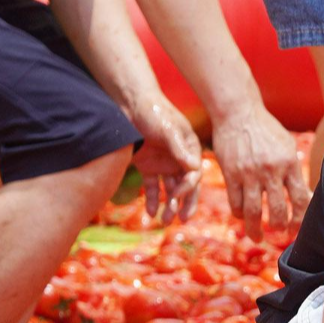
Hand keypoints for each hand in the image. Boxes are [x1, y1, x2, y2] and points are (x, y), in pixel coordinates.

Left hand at [128, 92, 204, 226]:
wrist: (129, 102)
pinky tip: (150, 212)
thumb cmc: (153, 112)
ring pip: (169, 189)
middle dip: (183, 203)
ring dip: (168, 204)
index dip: (187, 188)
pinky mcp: (147, 164)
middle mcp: (179, 158)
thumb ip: (179, 148)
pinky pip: (152, 186)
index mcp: (190, 149)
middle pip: (185, 186)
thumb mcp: (168, 129)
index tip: (177, 197)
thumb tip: (194, 168)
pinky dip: (152, 199)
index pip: (193, 174)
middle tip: (181, 219)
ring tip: (164, 221)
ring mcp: (163, 162)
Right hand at [212, 104, 307, 232]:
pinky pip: (235, 202)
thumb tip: (306, 198)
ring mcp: (249, 173)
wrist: (238, 112)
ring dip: (255, 229)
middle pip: (278, 210)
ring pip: (253, 211)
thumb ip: (294, 172)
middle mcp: (271, 170)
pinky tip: (242, 217)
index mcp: (290, 163)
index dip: (300, 219)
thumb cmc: (266, 130)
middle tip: (280, 232)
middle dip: (280, 226)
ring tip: (258, 237)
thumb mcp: (287, 146)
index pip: (300, 199)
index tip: (297, 228)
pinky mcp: (230, 173)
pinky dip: (239, 214)